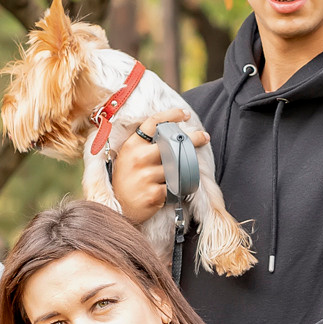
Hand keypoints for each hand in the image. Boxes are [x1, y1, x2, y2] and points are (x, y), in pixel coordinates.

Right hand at [110, 109, 210, 223]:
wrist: (118, 209)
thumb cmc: (126, 181)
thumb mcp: (128, 157)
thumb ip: (145, 146)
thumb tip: (170, 134)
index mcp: (132, 146)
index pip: (153, 123)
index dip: (172, 115)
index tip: (185, 114)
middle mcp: (138, 158)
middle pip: (172, 143)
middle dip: (192, 139)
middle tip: (204, 137)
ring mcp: (146, 176)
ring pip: (176, 167)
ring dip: (181, 170)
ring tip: (179, 174)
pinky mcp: (154, 194)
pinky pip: (174, 186)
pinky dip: (175, 188)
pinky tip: (168, 191)